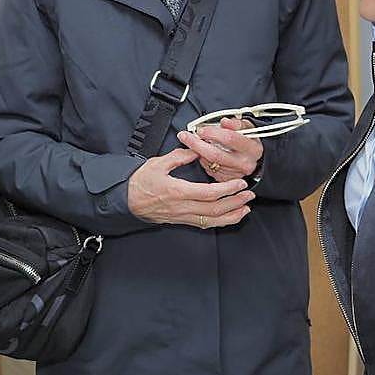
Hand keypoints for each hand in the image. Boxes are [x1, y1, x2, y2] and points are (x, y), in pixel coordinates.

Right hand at [127, 148, 254, 228]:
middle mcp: (181, 207)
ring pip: (211, 220)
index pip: (208, 194)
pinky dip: (220, 222)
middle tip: (249, 194)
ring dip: (231, 216)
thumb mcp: (158, 163)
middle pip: (214, 209)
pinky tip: (229, 217)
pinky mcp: (181, 220)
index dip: (227, 190)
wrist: (125, 200)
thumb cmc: (139, 182)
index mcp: (177, 191)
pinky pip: (203, 224)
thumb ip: (179, 157)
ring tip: (245, 208)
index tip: (240, 183)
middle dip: (235, 203)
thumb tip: (196, 150)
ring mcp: (181, 216)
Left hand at [177, 118, 263, 181]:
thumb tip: (224, 122)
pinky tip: (204, 154)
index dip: (213, 133)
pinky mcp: (227, 181)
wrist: (253, 160)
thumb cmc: (248, 143)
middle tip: (186, 136)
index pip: (230, 139)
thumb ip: (236, 123)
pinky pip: (210, 170)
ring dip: (199, 152)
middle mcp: (245, 163)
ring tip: (194, 143)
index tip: (202, 129)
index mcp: (252, 148)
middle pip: (216, 154)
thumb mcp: (247, 128)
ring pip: (210, 162)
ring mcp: (236, 174)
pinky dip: (204, 161)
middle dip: (197, 144)